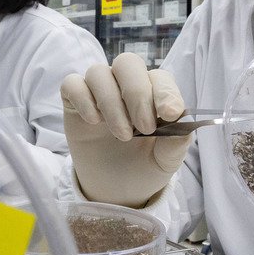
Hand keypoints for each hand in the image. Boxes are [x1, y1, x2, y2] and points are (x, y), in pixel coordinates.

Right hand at [60, 52, 191, 207]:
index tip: (170, 114)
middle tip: (145, 128)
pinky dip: (84, 99)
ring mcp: (98, 92)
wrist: (116, 190)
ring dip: (111, 103)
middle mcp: (124, 85)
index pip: (159, 78)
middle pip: (127, 64)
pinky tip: (94, 122)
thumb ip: (176, 141)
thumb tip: (181, 119)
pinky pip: (72, 84)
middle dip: (137, 93)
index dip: (165, 91)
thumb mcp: (166, 160)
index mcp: (153, 93)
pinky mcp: (74, 102)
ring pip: (98, 73)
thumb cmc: (144, 166)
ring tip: (123, 135)